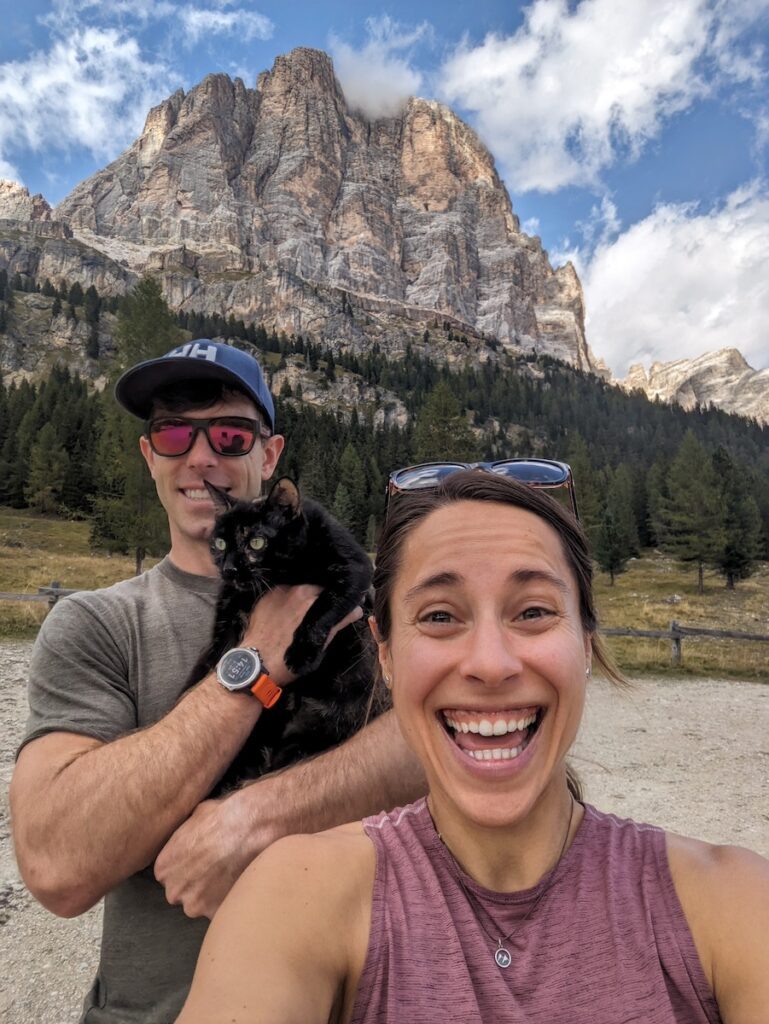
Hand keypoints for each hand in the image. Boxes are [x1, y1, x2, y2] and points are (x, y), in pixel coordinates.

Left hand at [154, 791, 263, 918]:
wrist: (249, 830)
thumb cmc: (222, 817)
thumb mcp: (195, 816)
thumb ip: (187, 834)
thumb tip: (193, 831)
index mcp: (164, 866)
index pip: (169, 875)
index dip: (185, 868)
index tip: (199, 861)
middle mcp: (174, 889)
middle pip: (181, 892)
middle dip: (194, 884)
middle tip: (214, 869)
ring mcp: (194, 904)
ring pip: (199, 904)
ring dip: (210, 895)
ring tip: (229, 876)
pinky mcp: (215, 912)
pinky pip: (219, 910)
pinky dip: (227, 899)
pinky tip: (238, 882)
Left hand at [241, 584, 362, 685]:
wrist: (255, 665)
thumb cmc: (290, 660)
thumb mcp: (320, 644)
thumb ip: (338, 623)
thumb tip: (356, 609)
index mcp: (313, 599)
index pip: (334, 592)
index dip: (339, 599)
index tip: (341, 606)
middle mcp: (297, 589)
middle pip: (317, 586)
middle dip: (323, 596)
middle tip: (322, 609)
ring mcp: (280, 591)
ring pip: (300, 587)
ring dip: (304, 595)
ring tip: (303, 611)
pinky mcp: (267, 595)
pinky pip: (283, 591)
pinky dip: (288, 598)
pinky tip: (286, 612)